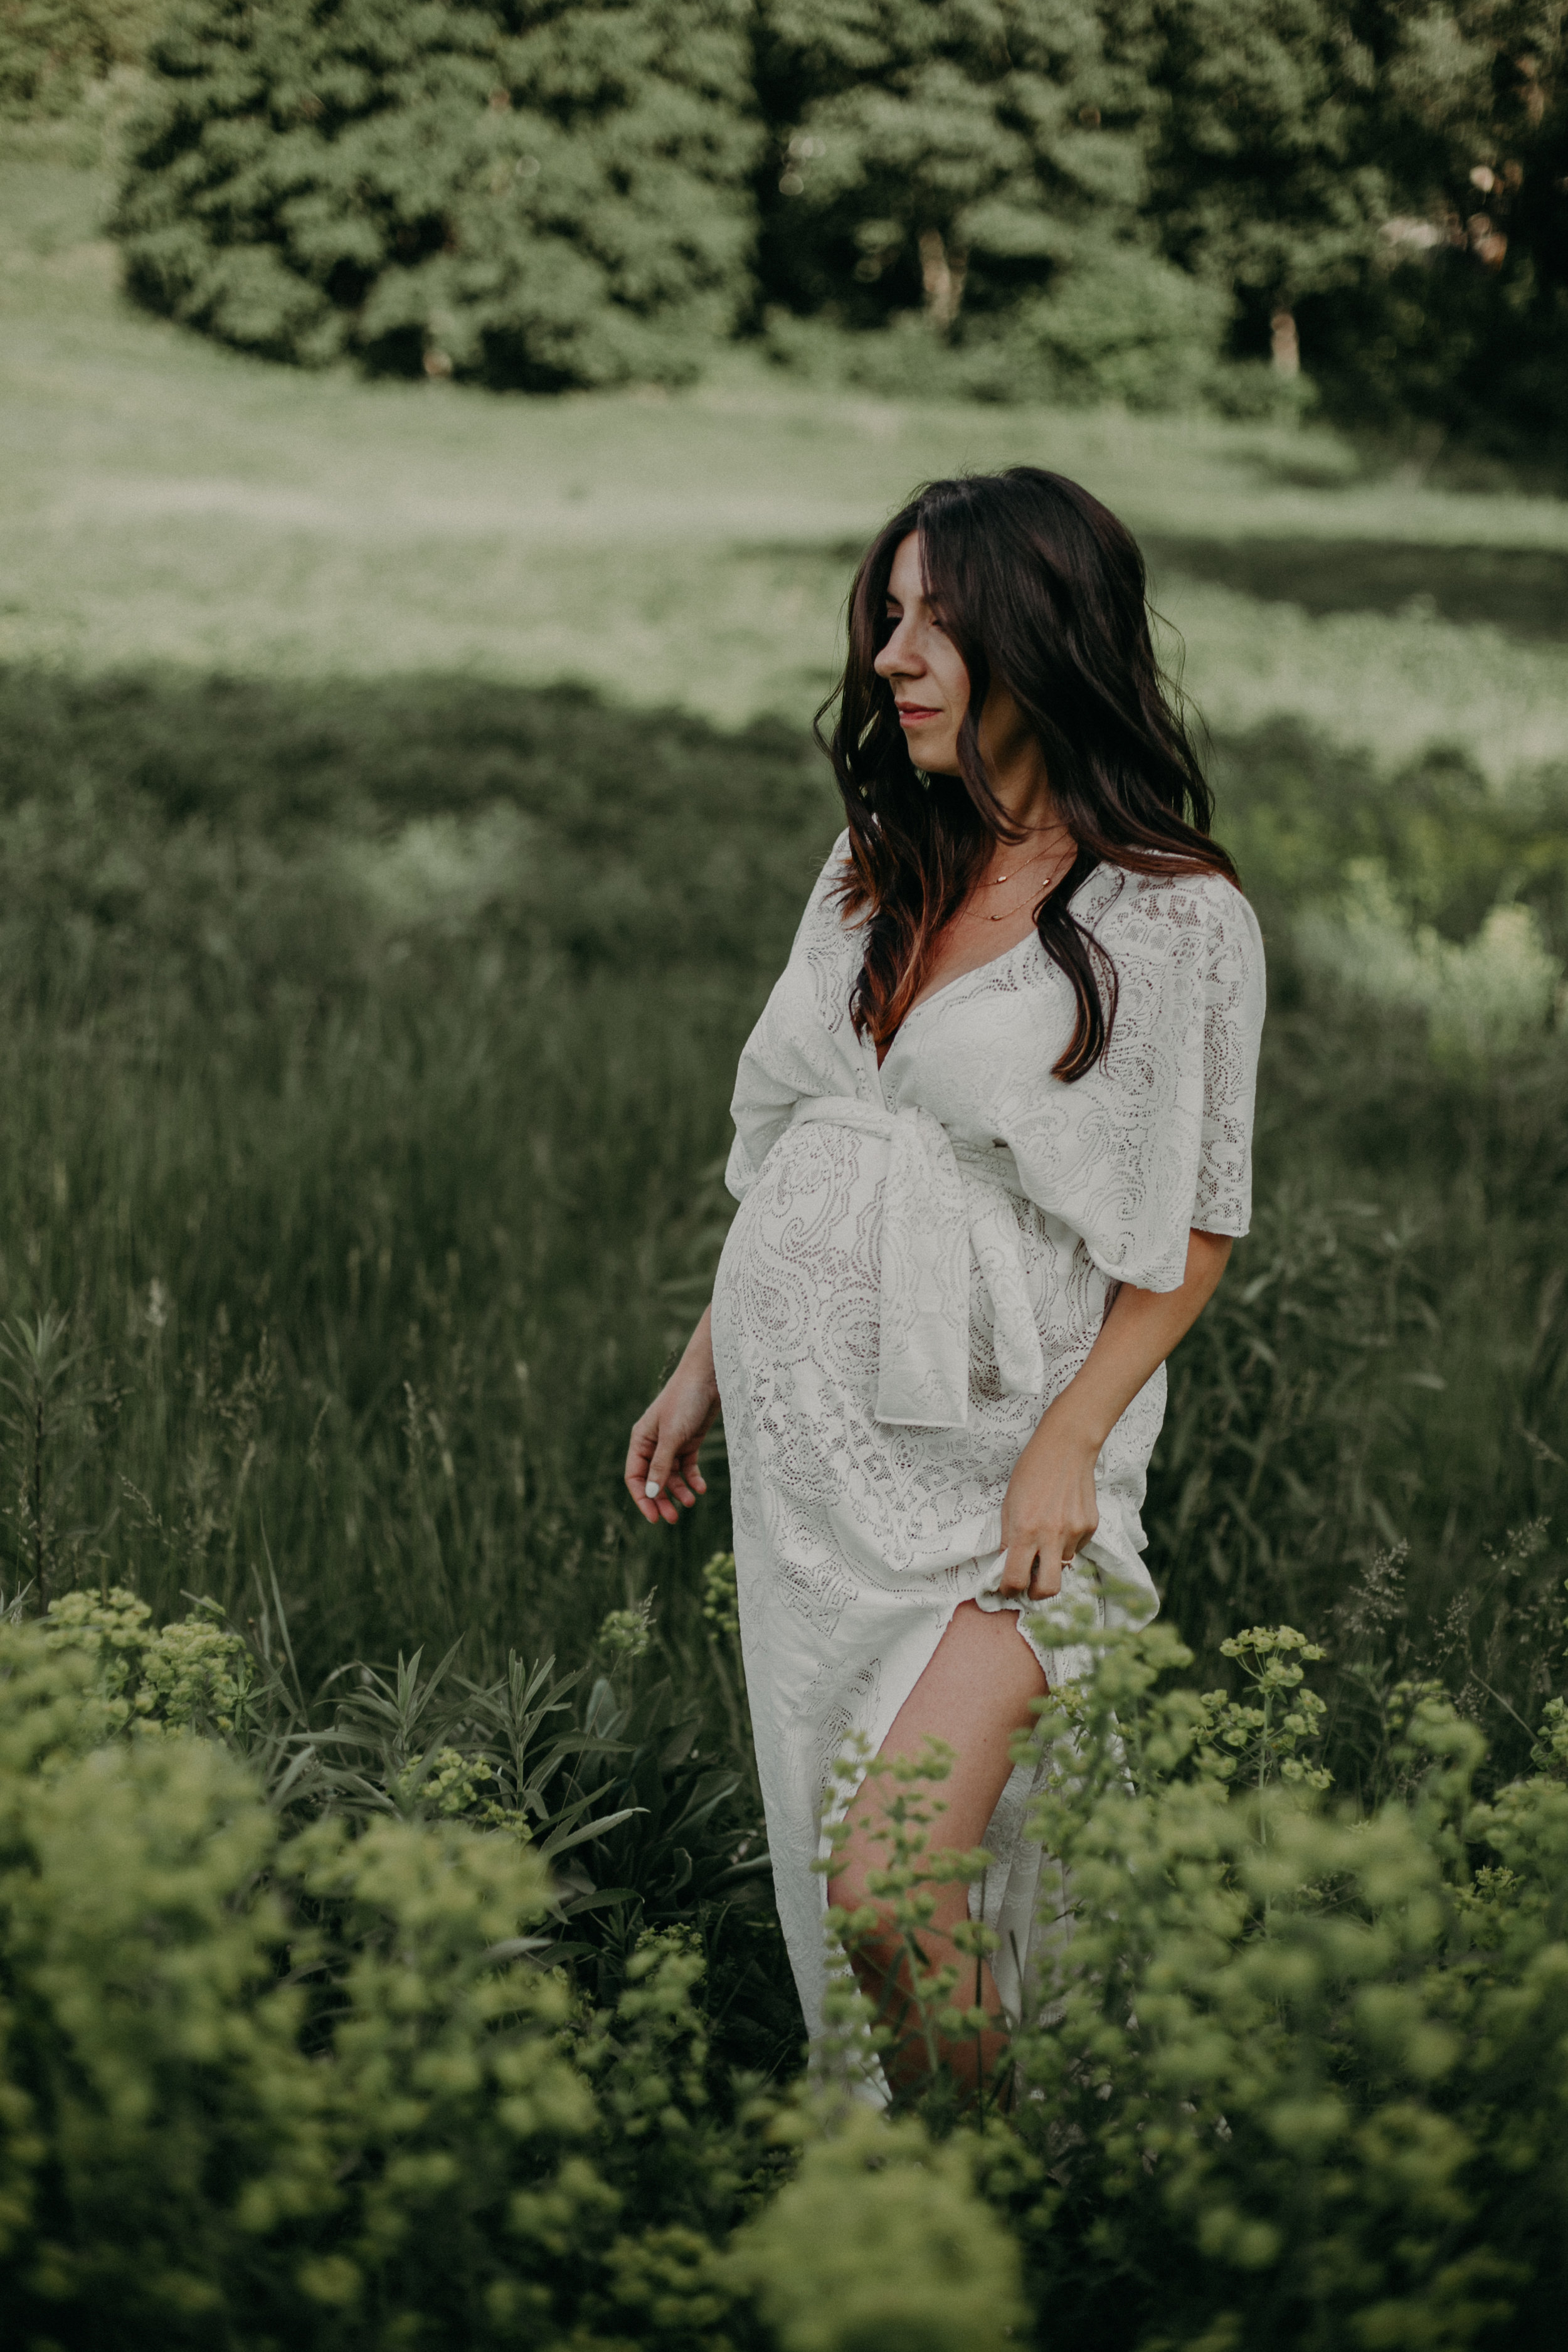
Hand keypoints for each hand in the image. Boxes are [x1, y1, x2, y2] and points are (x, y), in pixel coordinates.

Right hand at [625, 1309, 719, 1525]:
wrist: (709, 1377)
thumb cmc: (685, 1401)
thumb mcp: (672, 1436)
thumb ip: (661, 1466)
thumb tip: (650, 1494)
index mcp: (641, 1440)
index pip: (635, 1477)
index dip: (642, 1499)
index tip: (654, 1519)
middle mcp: (654, 1444)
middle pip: (653, 1480)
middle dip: (662, 1500)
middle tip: (674, 1519)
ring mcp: (672, 1444)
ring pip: (672, 1477)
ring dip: (680, 1491)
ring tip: (692, 1502)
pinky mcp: (690, 1441)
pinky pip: (688, 1467)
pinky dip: (693, 1479)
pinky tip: (702, 1489)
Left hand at [996, 1405, 1100, 1601]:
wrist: (1066, 1447)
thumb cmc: (1031, 1472)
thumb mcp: (1009, 1504)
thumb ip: (1009, 1537)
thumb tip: (1009, 1565)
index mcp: (1025, 1531)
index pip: (1016, 1579)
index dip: (1009, 1590)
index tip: (1007, 1588)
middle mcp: (1052, 1536)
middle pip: (1047, 1589)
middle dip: (1036, 1593)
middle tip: (1030, 1585)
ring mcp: (1075, 1532)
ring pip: (1064, 1566)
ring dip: (1053, 1561)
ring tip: (1047, 1536)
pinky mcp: (1091, 1527)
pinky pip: (1077, 1547)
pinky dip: (1067, 1543)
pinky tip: (1062, 1520)